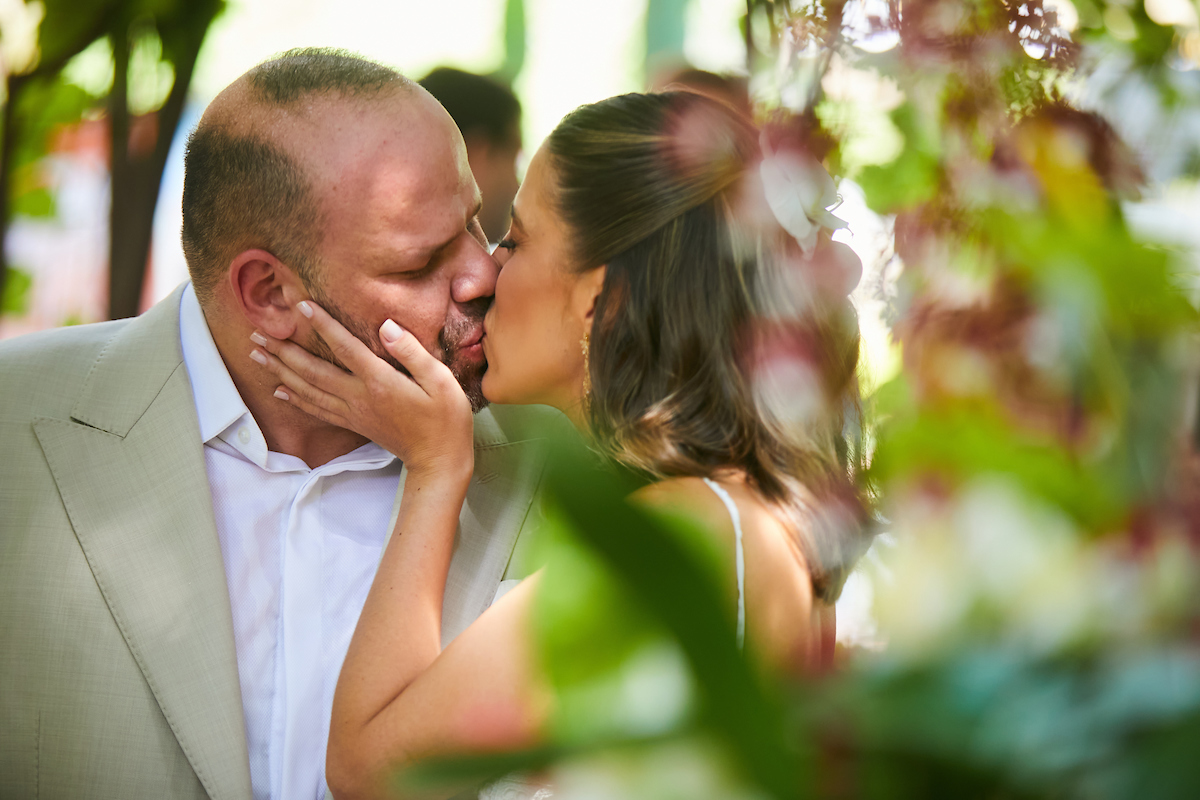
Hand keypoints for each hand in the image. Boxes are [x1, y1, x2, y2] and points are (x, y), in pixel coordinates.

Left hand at [250, 301, 473, 481]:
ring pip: (309, 389)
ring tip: (257, 355)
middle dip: (283, 351)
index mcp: (380, 382)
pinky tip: (279, 389)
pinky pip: (317, 409)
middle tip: (257, 335)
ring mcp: (354, 412)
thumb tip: (386, 326)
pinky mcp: (354, 424)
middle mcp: (359, 397)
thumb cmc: (445, 419)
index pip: (345, 347)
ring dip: (280, 371)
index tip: (301, 306)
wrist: (439, 460)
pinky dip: (296, 398)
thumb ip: (412, 352)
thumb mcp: (441, 381)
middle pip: (313, 370)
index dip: (323, 325)